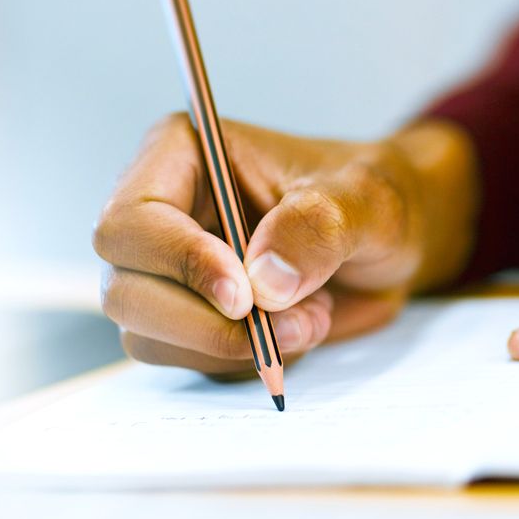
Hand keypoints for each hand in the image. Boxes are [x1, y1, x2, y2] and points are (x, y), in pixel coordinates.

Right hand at [94, 115, 476, 374]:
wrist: (393, 241)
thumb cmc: (375, 198)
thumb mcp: (366, 199)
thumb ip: (318, 226)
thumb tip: (263, 282)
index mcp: (182, 156)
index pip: (131, 222)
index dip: (180, 265)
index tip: (245, 296)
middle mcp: (163, 216)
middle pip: (125, 292)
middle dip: (208, 324)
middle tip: (295, 322)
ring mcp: (172, 274)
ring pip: (151, 337)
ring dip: (235, 346)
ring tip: (311, 317)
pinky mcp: (193, 320)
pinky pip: (193, 362)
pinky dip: (248, 360)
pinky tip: (300, 327)